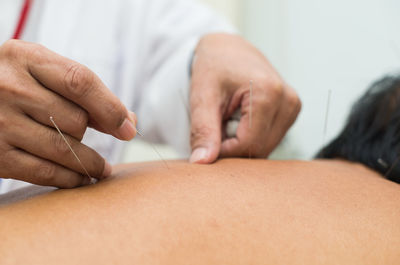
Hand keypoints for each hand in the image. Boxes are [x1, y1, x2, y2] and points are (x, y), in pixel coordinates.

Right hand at [0, 40, 136, 187]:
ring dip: (90, 163)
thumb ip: (84, 92)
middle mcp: (9, 86)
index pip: (80, 81)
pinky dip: (70, 179)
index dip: (111, 108)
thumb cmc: (17, 86)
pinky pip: (44, 172)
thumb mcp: (43, 73)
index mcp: (25, 57)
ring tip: (102, 169)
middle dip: (92, 136)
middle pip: (75, 119)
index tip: (128, 130)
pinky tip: (82, 178)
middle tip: (98, 145)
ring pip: (63, 148)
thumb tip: (128, 123)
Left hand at [190, 34, 300, 162]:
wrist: (227, 49)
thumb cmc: (213, 67)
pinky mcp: (291, 111)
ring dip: (242, 143)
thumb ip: (202, 131)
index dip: (224, 151)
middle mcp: (288, 101)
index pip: (249, 145)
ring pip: (266, 148)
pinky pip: (270, 139)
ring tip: (228, 119)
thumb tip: (201, 162)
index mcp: (268, 93)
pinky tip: (240, 120)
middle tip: (217, 127)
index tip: (207, 141)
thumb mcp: (202, 96)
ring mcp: (293, 106)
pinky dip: (251, 137)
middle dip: (234, 147)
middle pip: (260, 149)